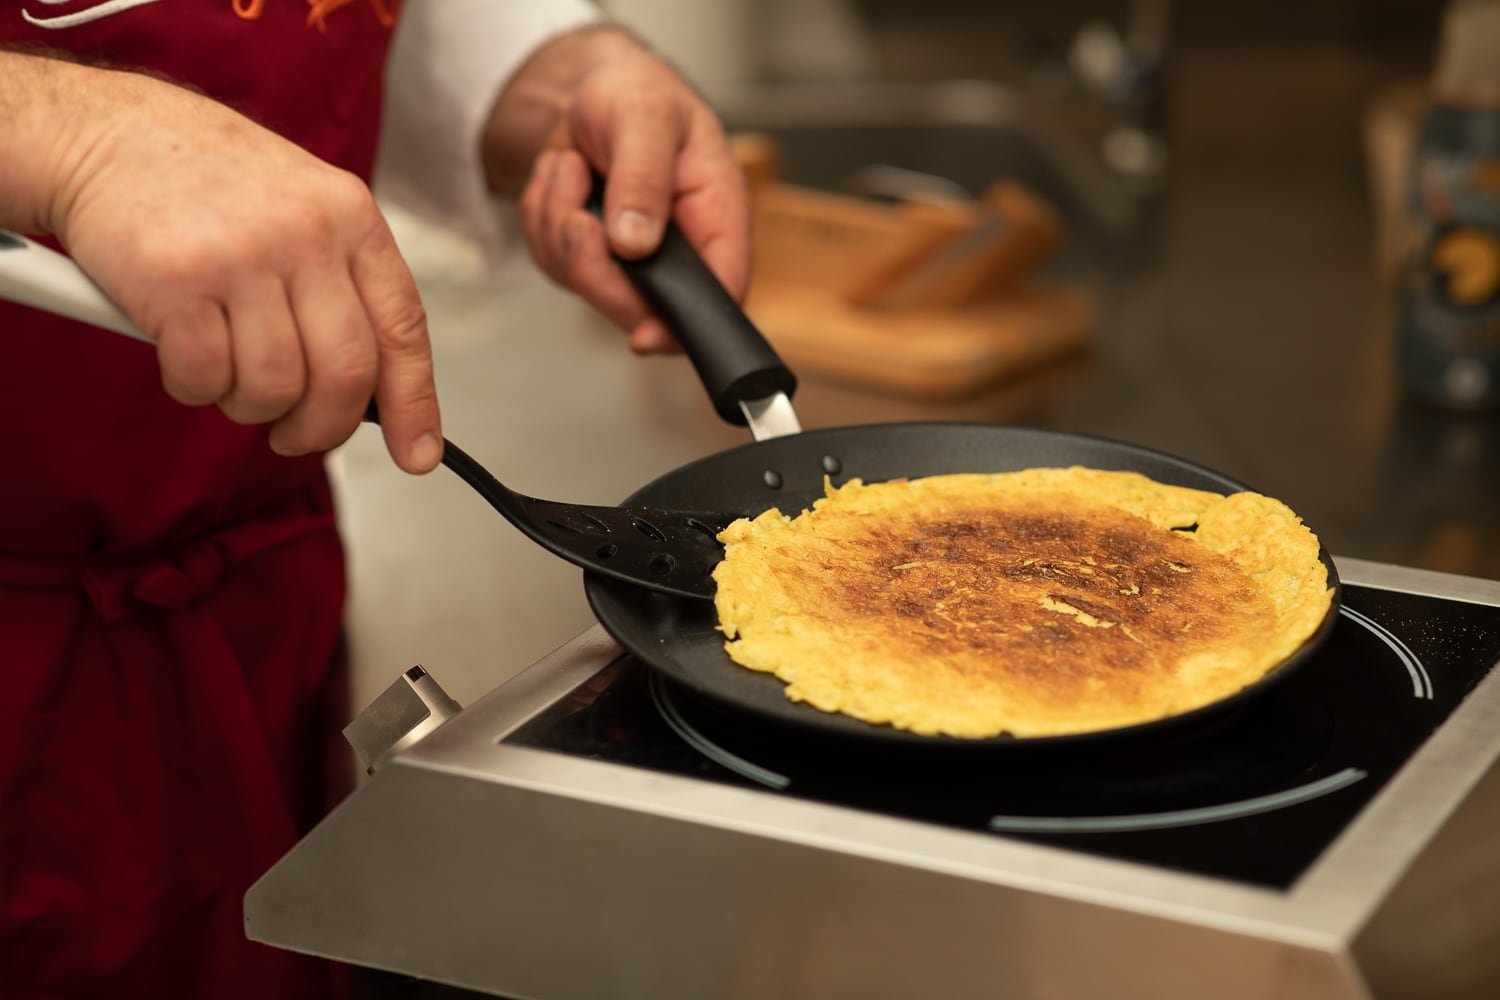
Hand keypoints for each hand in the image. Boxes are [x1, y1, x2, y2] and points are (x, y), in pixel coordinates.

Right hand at [4, 53, 441, 472]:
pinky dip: (193, 387)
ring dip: (247, 404)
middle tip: (293, 434)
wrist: (102, 132)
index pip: (404, 329)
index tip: (417, 454)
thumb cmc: (207, 182)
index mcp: (351, 216)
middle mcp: (306, 233)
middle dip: (322, 426)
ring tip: (225, 371)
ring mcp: (242, 255)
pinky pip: (204, 379)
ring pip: (274, 387)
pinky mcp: (175, 280)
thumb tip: (381, 392)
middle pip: (345, 375)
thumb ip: (343, 286)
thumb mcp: (303, 207)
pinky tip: (180, 352)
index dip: (414, 403)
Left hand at [487, 28, 748, 354]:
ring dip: (558, 224)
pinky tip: (561, 179)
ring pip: (586, 285)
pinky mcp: (594, 258)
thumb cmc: (634, 92)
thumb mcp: (645, 116)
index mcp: (716, 214)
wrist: (588, 88)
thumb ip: (644, 178)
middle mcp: (681, 248)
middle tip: (577, 212)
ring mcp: (635, 261)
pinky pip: (553, 263)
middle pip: (641, 308)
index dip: (685, 324)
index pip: (721, 291)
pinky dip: (541, 218)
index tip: (644, 335)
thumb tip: (636, 243)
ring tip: (571, 167)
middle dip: (591, 263)